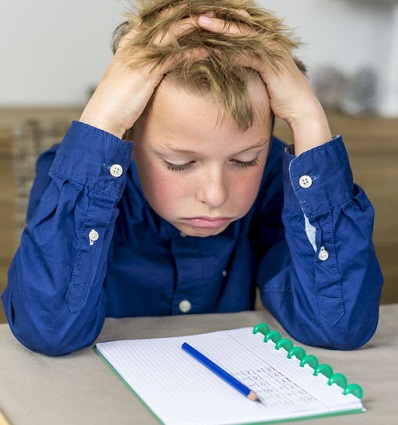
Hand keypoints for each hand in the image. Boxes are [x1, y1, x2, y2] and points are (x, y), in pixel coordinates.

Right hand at [79, 17, 205, 138]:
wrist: (104, 115)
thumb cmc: (117, 99)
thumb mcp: (131, 76)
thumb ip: (144, 64)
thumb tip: (160, 64)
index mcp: (130, 41)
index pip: (155, 20)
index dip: (175, 14)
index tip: (193, 11)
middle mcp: (134, 43)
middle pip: (165, 20)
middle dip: (188, 13)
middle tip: (210, 10)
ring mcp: (140, 55)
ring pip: (171, 33)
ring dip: (194, 26)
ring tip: (214, 23)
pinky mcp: (147, 71)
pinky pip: (173, 56)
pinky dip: (191, 53)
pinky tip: (205, 51)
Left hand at [197, 15, 331, 154]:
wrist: (300, 108)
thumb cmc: (280, 94)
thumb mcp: (260, 75)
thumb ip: (247, 64)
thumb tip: (228, 62)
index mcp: (268, 41)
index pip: (243, 25)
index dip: (224, 19)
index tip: (203, 16)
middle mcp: (271, 41)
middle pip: (241, 24)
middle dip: (219, 18)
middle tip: (197, 14)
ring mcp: (272, 51)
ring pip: (242, 35)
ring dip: (220, 29)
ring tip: (200, 24)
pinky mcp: (271, 64)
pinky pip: (247, 55)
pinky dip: (230, 53)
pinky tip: (214, 51)